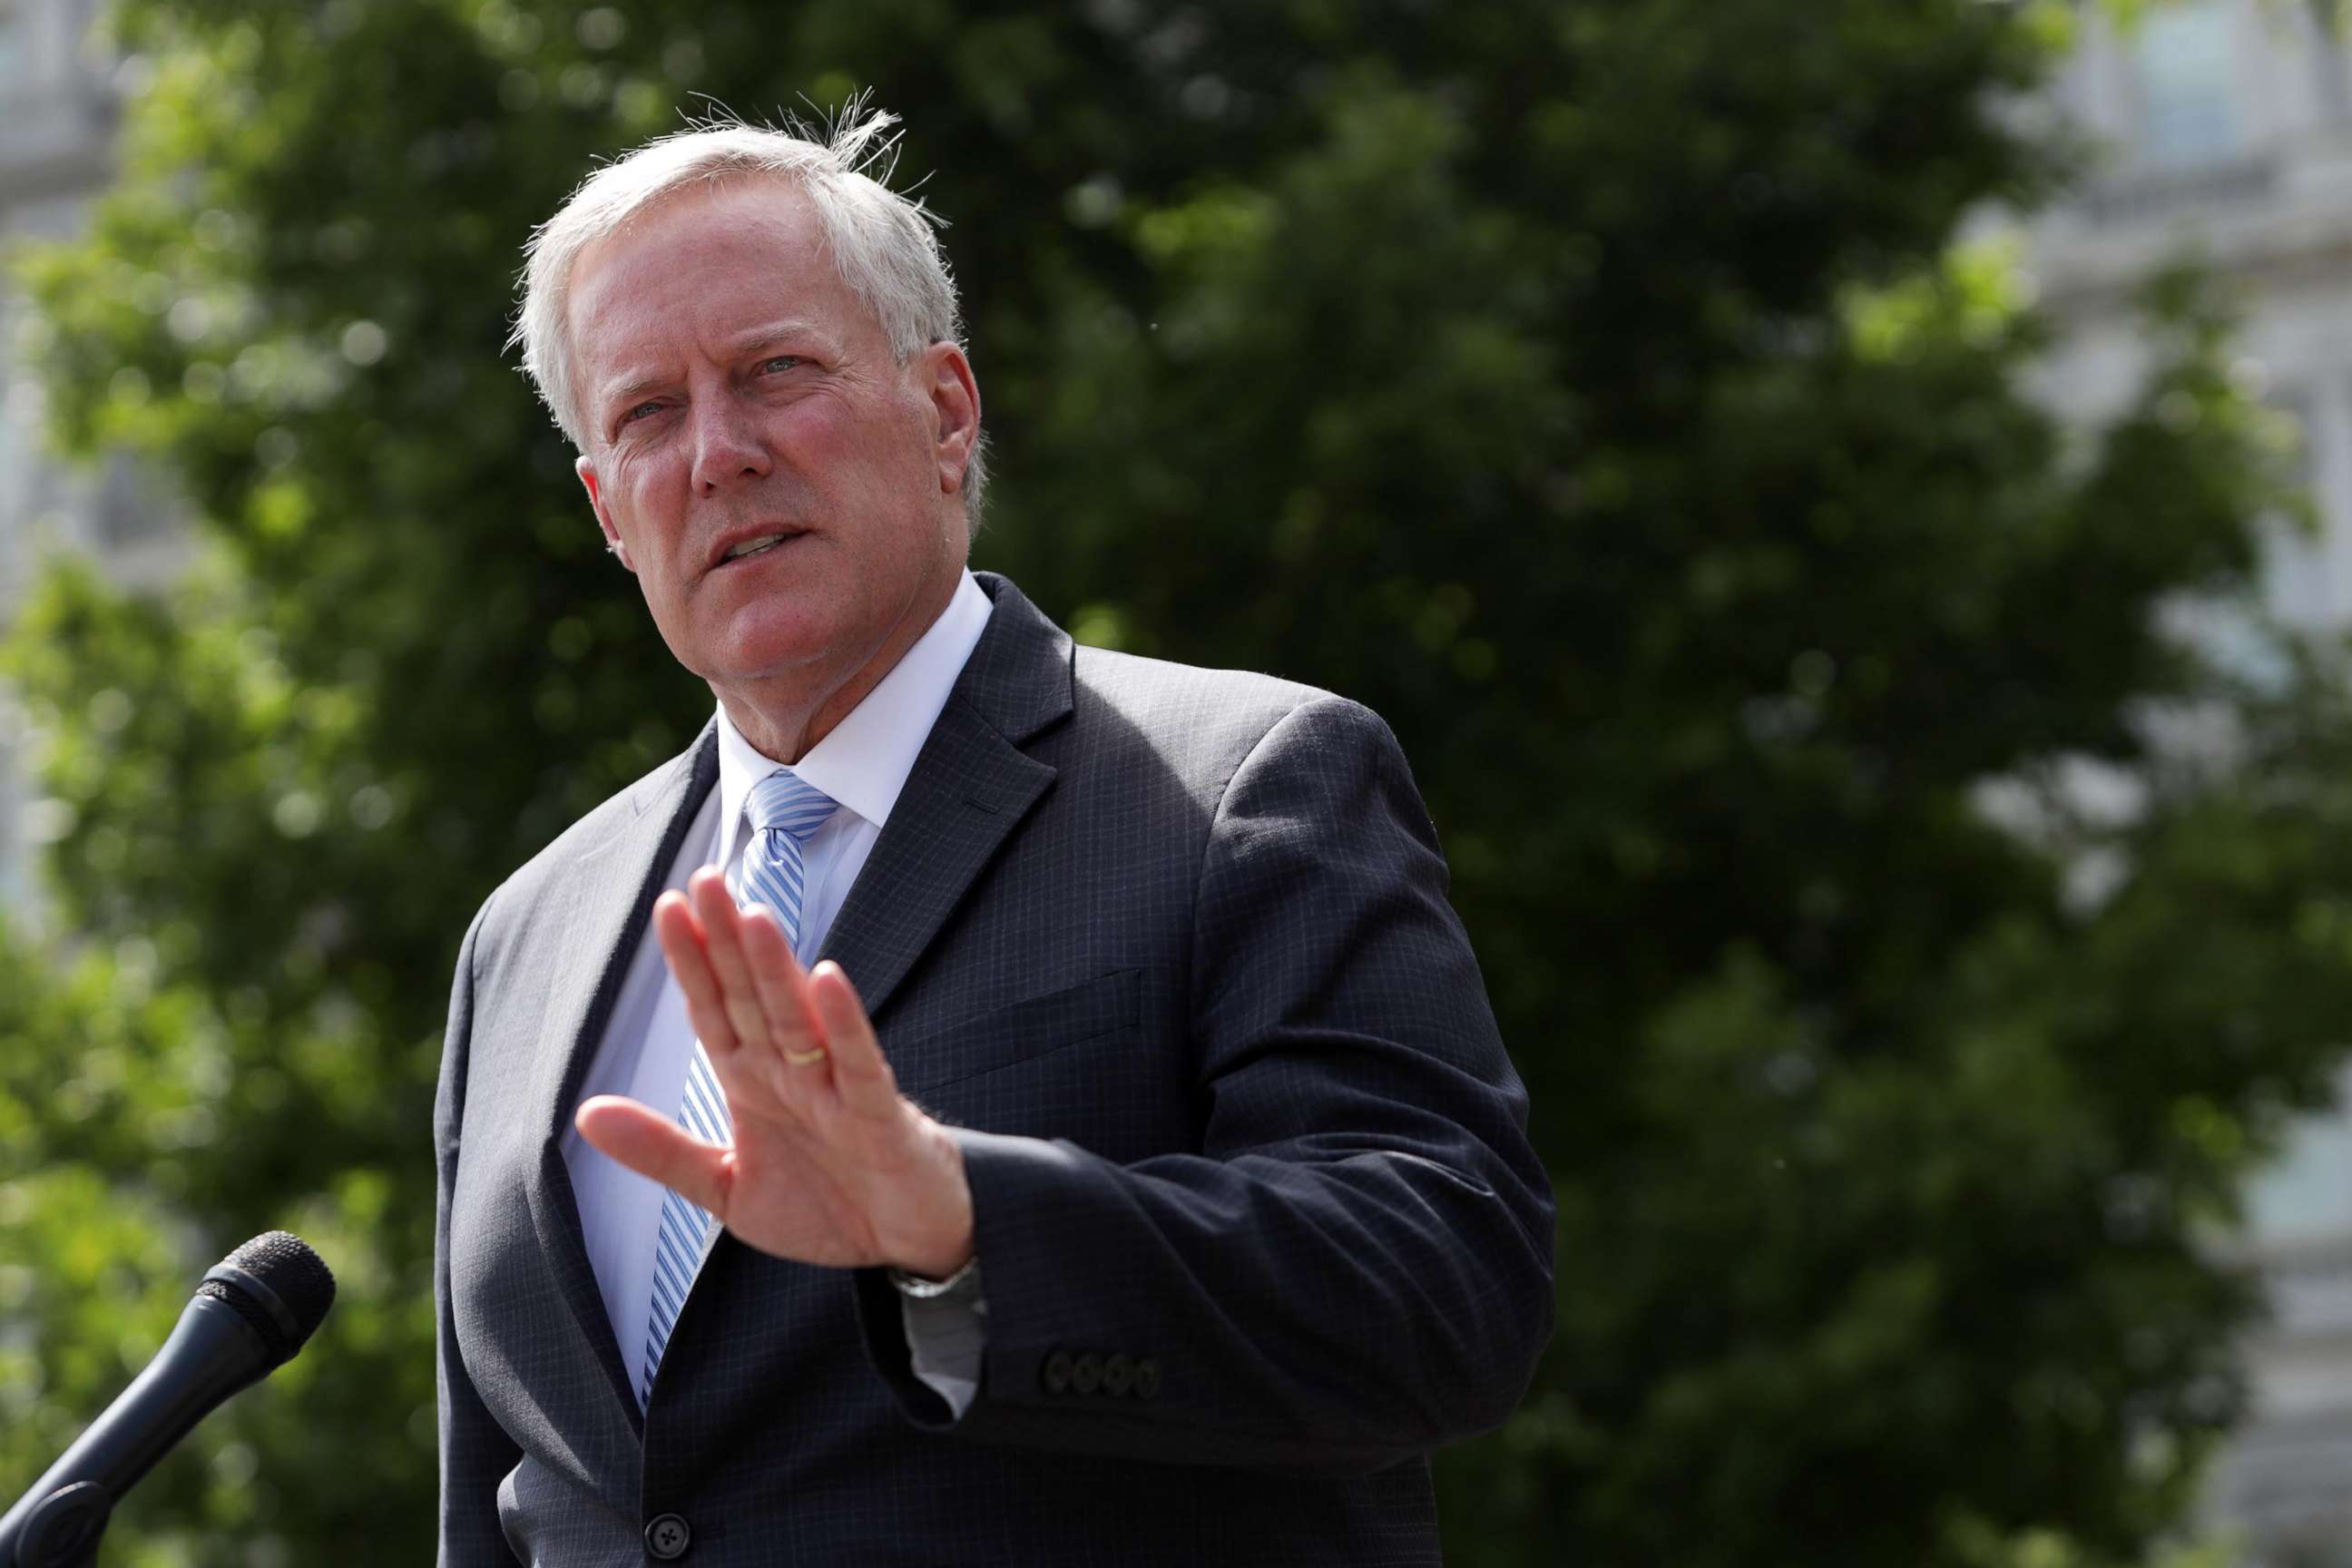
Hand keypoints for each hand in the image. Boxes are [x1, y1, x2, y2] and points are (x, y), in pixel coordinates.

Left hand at [574, 867, 974, 1277]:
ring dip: (776, 969)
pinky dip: (844, 1024)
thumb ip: (661, 1151)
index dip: (692, 960)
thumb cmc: (825, 1207)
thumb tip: (584, 1114)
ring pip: (798, 1019)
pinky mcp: (877, 1115)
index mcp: (752, 1082)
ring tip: (752, 916)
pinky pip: (859, 1063)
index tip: (668, 905)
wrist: (905, 1246)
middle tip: (706, 879)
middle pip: (752, 996)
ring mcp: (835, 1088)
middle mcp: (791, 1073)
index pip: (714, 1008)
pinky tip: (828, 980)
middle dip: (727, 940)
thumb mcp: (726, 1188)